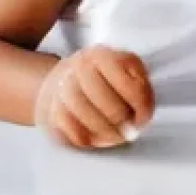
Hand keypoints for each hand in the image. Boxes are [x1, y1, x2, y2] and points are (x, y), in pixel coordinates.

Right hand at [34, 46, 154, 149]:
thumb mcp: (126, 68)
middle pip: (101, 97)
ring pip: (82, 113)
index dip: (139, 103)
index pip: (124, 80)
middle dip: (119, 118)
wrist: (62, 78)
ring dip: (102, 130)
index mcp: (103, 55)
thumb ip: (139, 84)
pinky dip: (83, 137)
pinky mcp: (50, 109)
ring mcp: (62, 87)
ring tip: (115, 137)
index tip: (144, 117)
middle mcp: (79, 67)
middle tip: (129, 131)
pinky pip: (66, 127)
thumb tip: (143, 113)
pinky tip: (94, 139)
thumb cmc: (103, 75)